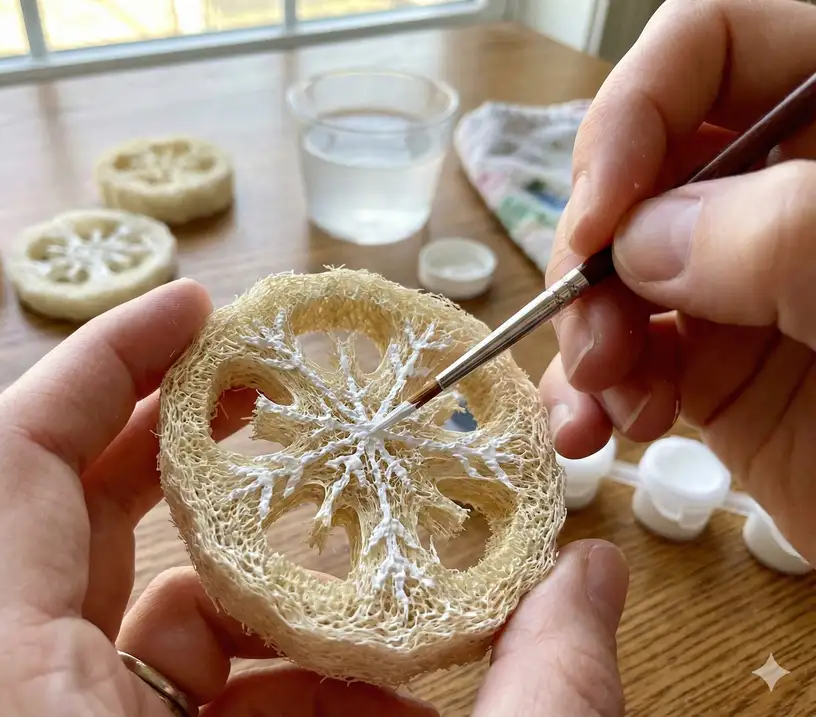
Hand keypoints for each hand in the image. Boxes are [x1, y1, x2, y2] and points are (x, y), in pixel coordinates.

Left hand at [0, 279, 629, 716]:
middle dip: (210, 454)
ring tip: (395, 593)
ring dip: (282, 597)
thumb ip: (515, 701)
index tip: (197, 307)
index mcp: (14, 701)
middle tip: (298, 406)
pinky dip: (273, 677)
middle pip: (85, 522)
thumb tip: (591, 585)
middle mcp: (8, 712)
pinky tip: (375, 692)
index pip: (16, 463)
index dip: (105, 359)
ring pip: (153, 622)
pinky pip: (171, 691)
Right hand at [541, 0, 815, 563]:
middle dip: (595, 253)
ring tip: (600, 396)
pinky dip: (593, 393)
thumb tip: (639, 243)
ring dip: (583, 332)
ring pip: (615, 270)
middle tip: (597, 333)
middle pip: (640, 169)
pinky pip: (627, 357)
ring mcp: (745, 282)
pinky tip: (591, 430)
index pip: (711, 44)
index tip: (600, 218)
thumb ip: (776, 233)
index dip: (636, 113)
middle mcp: (783, 192)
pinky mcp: (722, 368)